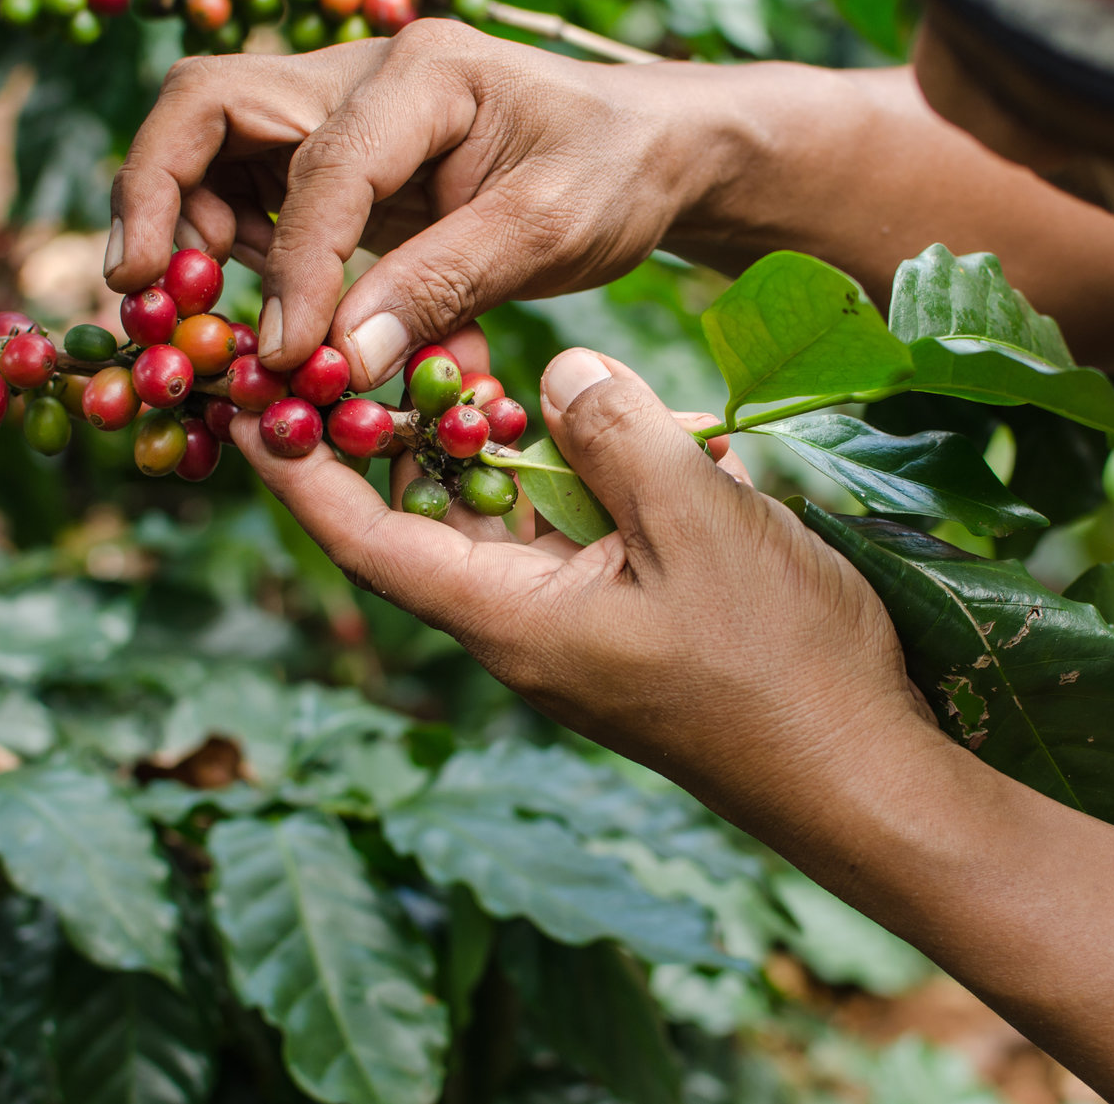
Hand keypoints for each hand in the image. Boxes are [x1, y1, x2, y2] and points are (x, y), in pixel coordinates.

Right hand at [106, 22, 719, 389]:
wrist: (647, 150)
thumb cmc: (613, 174)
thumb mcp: (548, 231)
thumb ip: (442, 286)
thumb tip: (339, 360)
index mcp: (423, 72)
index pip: (320, 164)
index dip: (294, 267)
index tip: (287, 356)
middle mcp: (362, 75)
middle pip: (210, 106)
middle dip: (158, 195)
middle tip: (142, 294)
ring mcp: (345, 112)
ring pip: (215, 146)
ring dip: (187, 225)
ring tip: (192, 311)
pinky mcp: (346, 159)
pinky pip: (257, 192)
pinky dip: (238, 248)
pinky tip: (264, 309)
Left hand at [230, 341, 934, 836]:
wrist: (862, 771)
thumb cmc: (779, 661)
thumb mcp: (697, 523)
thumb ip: (614, 434)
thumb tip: (555, 373)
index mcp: (508, 618)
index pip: (366, 539)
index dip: (300, 471)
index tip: (251, 402)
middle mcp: (521, 626)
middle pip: (425, 519)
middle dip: (398, 434)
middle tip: (380, 343)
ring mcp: (573, 626)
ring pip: (504, 520)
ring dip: (497, 448)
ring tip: (490, 365)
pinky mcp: (624, 620)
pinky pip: (570, 535)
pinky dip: (571, 477)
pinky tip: (609, 429)